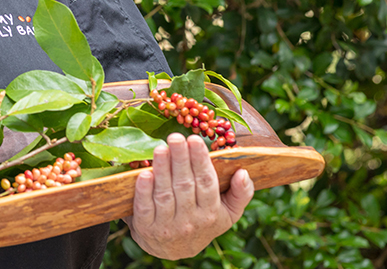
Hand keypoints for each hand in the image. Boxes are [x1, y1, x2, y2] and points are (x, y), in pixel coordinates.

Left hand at [124, 133, 254, 259]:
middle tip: (175, 137)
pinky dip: (144, 190)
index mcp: (210, 213)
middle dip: (180, 159)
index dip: (200, 161)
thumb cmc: (203, 222)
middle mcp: (189, 221)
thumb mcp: (228, 213)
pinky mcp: (146, 228)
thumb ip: (241, 194)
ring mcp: (167, 226)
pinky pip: (145, 207)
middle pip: (185, 185)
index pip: (207, 183)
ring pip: (164, 194)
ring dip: (162, 169)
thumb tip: (243, 172)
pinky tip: (143, 173)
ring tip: (160, 148)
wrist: (173, 249)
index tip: (195, 139)